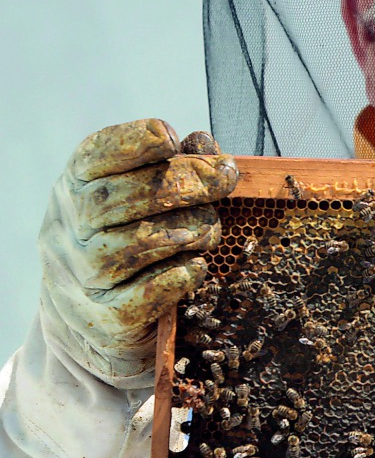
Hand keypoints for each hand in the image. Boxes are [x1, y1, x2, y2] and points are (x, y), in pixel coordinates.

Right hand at [38, 120, 238, 378]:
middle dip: (182, 183)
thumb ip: (174, 168)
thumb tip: (205, 144)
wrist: (93, 319)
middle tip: (222, 180)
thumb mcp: (139, 198)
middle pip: (117, 199)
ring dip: (186, 230)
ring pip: (132, 246)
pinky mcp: (106, 319)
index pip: (92, 156)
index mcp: (74, 187)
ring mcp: (82, 276)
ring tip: (210, 230)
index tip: (172, 138)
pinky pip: (144, 295)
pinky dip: (177, 277)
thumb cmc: (129, 241)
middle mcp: (69, 230)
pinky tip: (198, 267)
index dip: (132, 142)